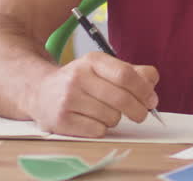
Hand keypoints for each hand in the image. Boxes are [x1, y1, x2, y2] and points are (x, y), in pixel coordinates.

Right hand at [28, 51, 159, 136]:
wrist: (40, 91)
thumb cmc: (81, 82)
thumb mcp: (103, 69)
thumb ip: (132, 72)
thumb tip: (152, 82)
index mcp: (93, 61)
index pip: (126, 75)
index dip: (144, 90)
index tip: (152, 100)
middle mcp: (78, 77)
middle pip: (121, 98)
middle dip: (138, 110)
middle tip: (141, 115)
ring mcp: (67, 99)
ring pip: (111, 116)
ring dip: (116, 119)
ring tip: (106, 113)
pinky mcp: (60, 120)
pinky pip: (97, 130)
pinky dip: (102, 129)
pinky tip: (93, 120)